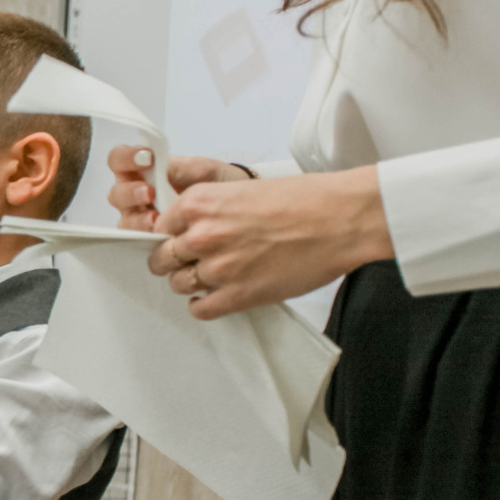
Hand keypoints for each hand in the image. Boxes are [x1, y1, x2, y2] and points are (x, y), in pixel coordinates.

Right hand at [106, 145, 249, 230]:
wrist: (233, 208)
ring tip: (156, 220)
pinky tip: (161, 236)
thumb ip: (177, 167)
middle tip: (149, 193)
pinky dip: (147, 239)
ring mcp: (139, 217)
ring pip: (124, 220)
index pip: (119, 160)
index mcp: (140, 170)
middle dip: (130, 193)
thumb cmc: (214, 184)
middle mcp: (134, 194)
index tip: (144, 158)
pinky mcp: (148, 238)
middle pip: (115, 194)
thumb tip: (157, 165)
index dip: (125, 158)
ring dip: (137, 220)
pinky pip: (137, 241)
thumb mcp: (200, 169)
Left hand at [147, 166, 392, 319]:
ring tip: (211, 277)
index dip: (169, 236)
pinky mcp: (239, 295)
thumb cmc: (302, 200)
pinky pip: (200, 309)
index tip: (179, 241)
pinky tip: (216, 298)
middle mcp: (202, 235)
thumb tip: (185, 228)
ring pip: (178, 284)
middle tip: (191, 261)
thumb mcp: (239, 190)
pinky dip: (204, 306)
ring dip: (189, 283)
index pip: (158, 228)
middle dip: (174, 261)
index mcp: (199, 203)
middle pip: (162, 258)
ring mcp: (219, 267)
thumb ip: (207, 210)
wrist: (341, 218)